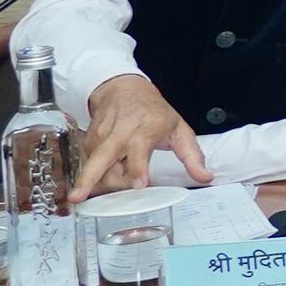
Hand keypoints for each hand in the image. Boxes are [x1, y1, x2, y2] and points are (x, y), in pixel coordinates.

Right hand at [73, 74, 204, 195]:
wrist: (123, 89)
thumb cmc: (153, 111)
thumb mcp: (179, 129)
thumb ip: (192, 156)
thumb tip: (205, 177)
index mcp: (145, 128)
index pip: (139, 150)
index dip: (138, 167)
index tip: (139, 184)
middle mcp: (119, 132)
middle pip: (102, 157)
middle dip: (90, 177)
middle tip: (80, 196)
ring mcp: (100, 136)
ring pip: (92, 164)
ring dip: (92, 182)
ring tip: (87, 196)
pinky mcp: (88, 141)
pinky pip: (86, 163)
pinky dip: (89, 176)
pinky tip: (92, 185)